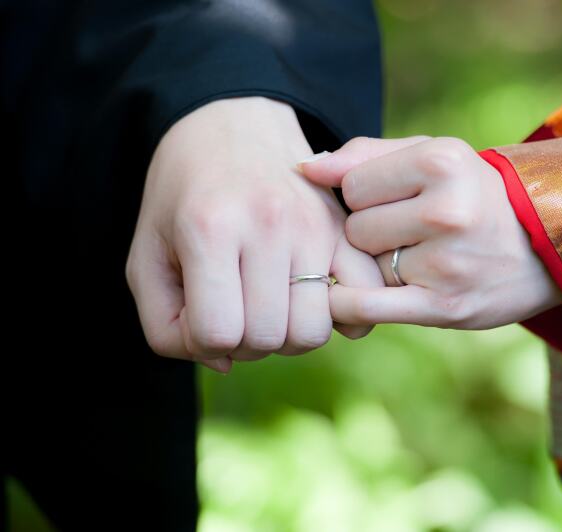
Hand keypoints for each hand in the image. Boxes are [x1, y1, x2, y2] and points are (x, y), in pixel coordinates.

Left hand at [126, 97, 383, 371]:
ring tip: (270, 307)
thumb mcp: (146, 256)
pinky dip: (343, 316)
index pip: (219, 333)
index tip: (199, 316)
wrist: (230, 123)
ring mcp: (315, 226)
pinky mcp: (343, 228)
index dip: (203, 343)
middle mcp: (270, 225)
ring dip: (288, 335)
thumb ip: (164, 326)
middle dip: (246, 343)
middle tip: (235, 312)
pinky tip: (314, 301)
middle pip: (270, 338)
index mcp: (210, 229)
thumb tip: (224, 362)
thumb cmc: (180, 197)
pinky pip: (363, 297)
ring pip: (314, 330)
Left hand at [302, 136, 561, 329]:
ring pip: (364, 267)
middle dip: (370, 232)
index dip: (364, 195)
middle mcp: (446, 211)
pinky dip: (346, 305)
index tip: (391, 200)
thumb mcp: (434, 155)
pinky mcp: (445, 307)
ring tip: (418, 258)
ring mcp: (447, 263)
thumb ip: (366, 155)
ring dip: (379, 266)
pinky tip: (339, 299)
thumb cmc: (476, 194)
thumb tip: (306, 168)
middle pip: (355, 228)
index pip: (352, 185)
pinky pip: (367, 306)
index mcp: (442, 162)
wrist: (547, 246)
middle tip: (408, 233)